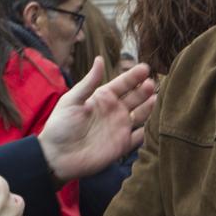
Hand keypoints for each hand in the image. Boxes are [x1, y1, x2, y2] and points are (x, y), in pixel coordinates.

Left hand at [39, 57, 155, 182]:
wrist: (56, 156)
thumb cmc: (60, 126)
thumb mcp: (72, 100)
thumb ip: (88, 82)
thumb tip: (99, 59)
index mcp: (102, 98)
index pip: (122, 84)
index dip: (133, 76)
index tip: (145, 68)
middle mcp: (114, 111)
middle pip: (135, 97)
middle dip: (144, 90)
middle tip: (151, 83)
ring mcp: (119, 127)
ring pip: (141, 115)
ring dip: (150, 107)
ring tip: (158, 98)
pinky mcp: (122, 145)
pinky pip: (140, 137)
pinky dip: (150, 130)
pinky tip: (158, 122)